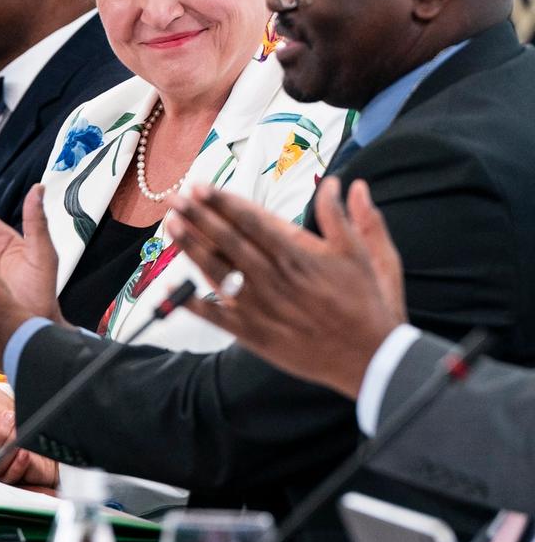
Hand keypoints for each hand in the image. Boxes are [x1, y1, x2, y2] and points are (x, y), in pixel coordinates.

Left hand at [166, 177, 405, 398]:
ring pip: (217, 272)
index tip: (201, 186)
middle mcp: (274, 278)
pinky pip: (216, 317)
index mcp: (298, 255)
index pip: (252, 221)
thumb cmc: (371, 305)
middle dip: (198, 216)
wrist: (373, 360)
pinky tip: (169, 289)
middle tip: (174, 197)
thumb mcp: (368, 256)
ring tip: (170, 225)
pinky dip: (191, 304)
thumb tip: (342, 182)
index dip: (223, 202)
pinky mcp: (254, 335)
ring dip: (190, 247)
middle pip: (227, 241)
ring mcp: (261, 308)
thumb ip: (347, 217)